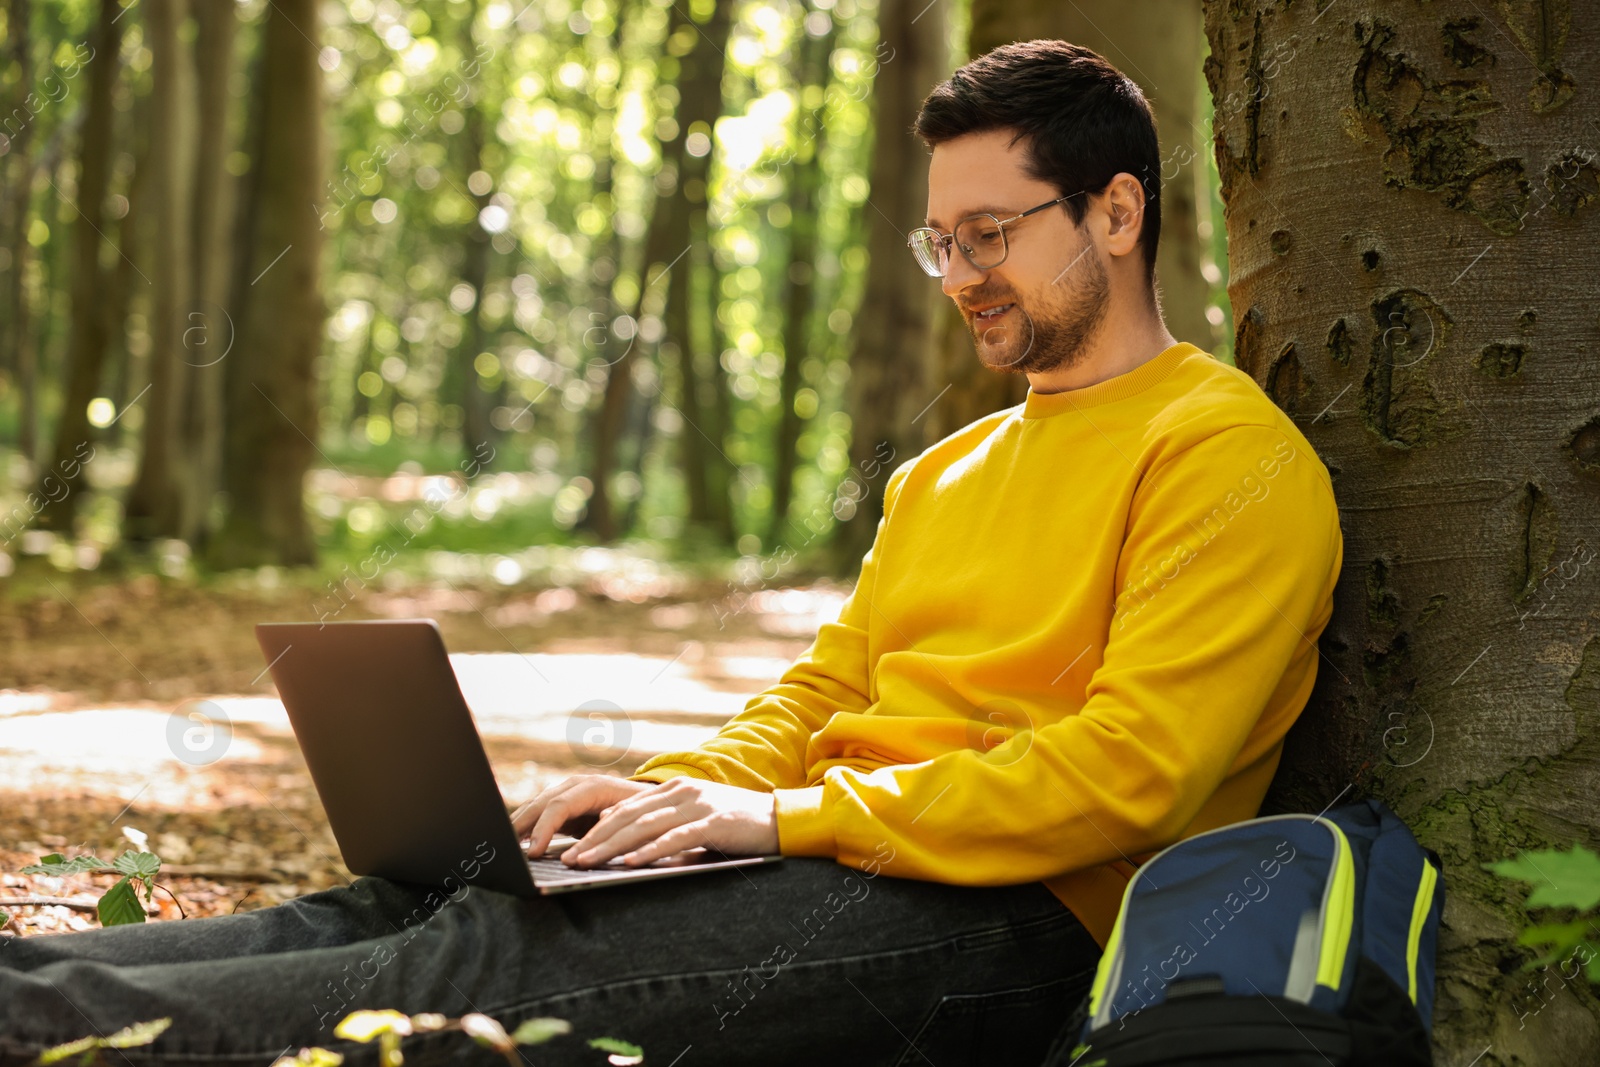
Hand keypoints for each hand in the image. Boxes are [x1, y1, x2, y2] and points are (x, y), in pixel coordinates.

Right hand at [512, 774, 658, 858]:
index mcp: (593, 786)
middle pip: (542, 803)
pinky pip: (539, 814)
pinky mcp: (563, 805)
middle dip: (522, 825)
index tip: (534, 852)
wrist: (648, 801)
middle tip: (506, 849)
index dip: (544, 828)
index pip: (560, 805)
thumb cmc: (644, 812)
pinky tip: (515, 842)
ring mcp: (567, 793)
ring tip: (504, 846)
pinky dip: (526, 827)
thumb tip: (597, 833)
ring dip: (519, 825)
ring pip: (536, 806)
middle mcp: (576, 786)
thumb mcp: (635, 818)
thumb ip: (615, 825)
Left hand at [555, 777, 778, 868]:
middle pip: (629, 816)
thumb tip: (629, 845)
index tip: (574, 847)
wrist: (780, 820)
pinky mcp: (714, 822)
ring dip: (613, 846)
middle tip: (571, 859)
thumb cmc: (736, 826)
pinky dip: (650, 851)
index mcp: (675, 789)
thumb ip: (666, 825)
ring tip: (589, 862)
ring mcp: (698, 805)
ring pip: (645, 826)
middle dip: (596, 839)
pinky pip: (676, 837)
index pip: (626, 808)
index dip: (597, 828)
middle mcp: (682, 792)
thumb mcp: (696, 820)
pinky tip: (630, 863)